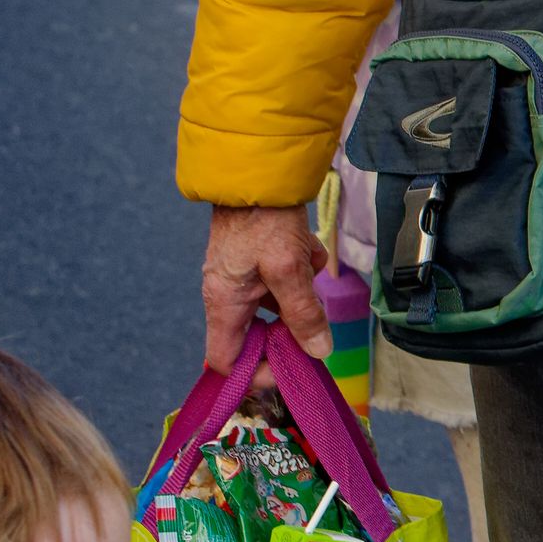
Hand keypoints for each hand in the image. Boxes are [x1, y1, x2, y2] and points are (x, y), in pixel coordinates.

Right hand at [203, 205, 330, 372]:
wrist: (258, 168)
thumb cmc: (265, 218)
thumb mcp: (289, 268)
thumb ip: (303, 313)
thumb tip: (319, 353)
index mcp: (224, 304)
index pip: (227, 362)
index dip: (256, 373)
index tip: (290, 367)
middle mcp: (227, 295)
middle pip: (257, 336)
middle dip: (289, 327)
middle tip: (314, 316)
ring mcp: (241, 278)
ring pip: (276, 306)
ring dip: (301, 294)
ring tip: (309, 266)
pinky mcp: (256, 261)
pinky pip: (282, 280)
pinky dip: (300, 270)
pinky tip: (309, 250)